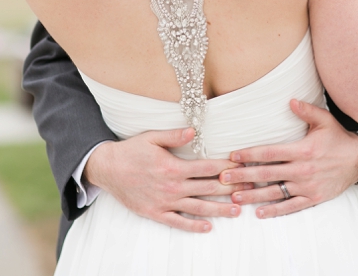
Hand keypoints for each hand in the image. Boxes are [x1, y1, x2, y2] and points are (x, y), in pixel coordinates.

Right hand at [84, 127, 241, 231]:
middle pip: (208, 188)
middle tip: (249, 188)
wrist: (107, 169)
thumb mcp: (152, 137)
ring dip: (219, 209)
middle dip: (231, 188)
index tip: (242, 167)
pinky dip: (193, 226)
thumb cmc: (131, 151)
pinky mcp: (155, 213)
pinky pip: (178, 222)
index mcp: (174, 166)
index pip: (207, 167)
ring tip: (238, 210)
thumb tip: (194, 131)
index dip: (227, 167)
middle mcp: (172, 186)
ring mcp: (164, 202)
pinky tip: (208, 227)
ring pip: (198, 207)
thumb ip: (174, 135)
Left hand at [219, 99, 357, 219]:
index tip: (233, 156)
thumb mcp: (325, 120)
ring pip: (275, 192)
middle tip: (223, 178)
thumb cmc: (338, 138)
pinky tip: (259, 212)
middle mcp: (303, 169)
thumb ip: (306, 110)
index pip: (270, 152)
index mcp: (303, 150)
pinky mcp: (313, 198)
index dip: (250, 154)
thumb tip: (290, 100)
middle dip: (243, 176)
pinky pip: (291, 207)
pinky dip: (275, 211)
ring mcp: (307, 186)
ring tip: (234, 197)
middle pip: (267, 174)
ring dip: (253, 196)